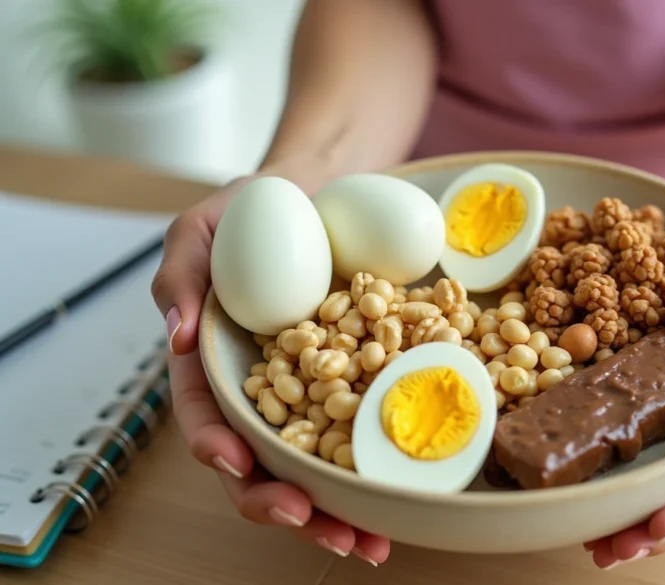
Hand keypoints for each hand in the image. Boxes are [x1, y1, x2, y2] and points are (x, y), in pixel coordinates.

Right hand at [150, 174, 389, 565]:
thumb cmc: (251, 210)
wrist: (320, 196)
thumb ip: (180, 274)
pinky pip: (366, 432)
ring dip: (338, 511)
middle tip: (316, 527)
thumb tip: (178, 336)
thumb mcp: (201, 229)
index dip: (217, 446)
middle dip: (284, 504)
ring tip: (370, 543)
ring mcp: (312, 392)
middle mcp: (262, 390)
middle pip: (261, 462)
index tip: (237, 466)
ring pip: (316, 465)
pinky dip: (381, 471)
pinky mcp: (359, 383)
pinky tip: (406, 502)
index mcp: (215, 364)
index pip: (205, 416)